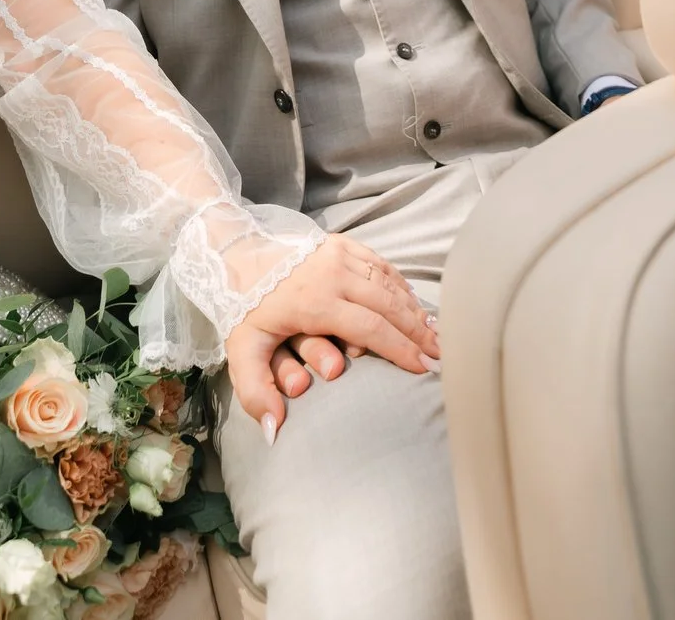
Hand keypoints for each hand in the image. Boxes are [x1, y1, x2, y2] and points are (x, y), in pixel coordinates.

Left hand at [225, 236, 436, 439]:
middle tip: (440, 355)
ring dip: (414, 310)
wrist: (234, 252)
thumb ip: (255, 392)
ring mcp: (339, 254)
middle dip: (417, 333)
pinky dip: (401, 287)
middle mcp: (333, 273)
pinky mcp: (342, 243)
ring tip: (435, 335)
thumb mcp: (241, 349)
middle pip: (388, 306)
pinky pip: (381, 266)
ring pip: (389, 284)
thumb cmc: (243, 305)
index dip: (399, 350)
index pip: (370, 328)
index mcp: (315, 300)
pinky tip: (414, 305)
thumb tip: (274, 430)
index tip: (422, 368)